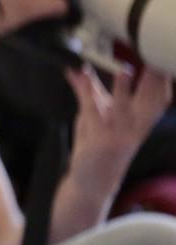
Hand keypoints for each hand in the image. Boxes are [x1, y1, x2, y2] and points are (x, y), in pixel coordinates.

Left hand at [66, 65, 171, 195]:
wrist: (91, 183)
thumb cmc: (97, 146)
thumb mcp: (96, 116)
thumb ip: (89, 92)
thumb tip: (80, 68)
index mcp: (141, 122)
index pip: (159, 100)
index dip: (163, 82)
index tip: (164, 60)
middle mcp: (134, 129)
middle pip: (149, 103)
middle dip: (154, 83)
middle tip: (156, 62)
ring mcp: (117, 136)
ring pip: (123, 109)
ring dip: (123, 90)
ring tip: (125, 71)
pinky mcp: (99, 142)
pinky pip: (94, 115)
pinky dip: (89, 95)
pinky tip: (84, 78)